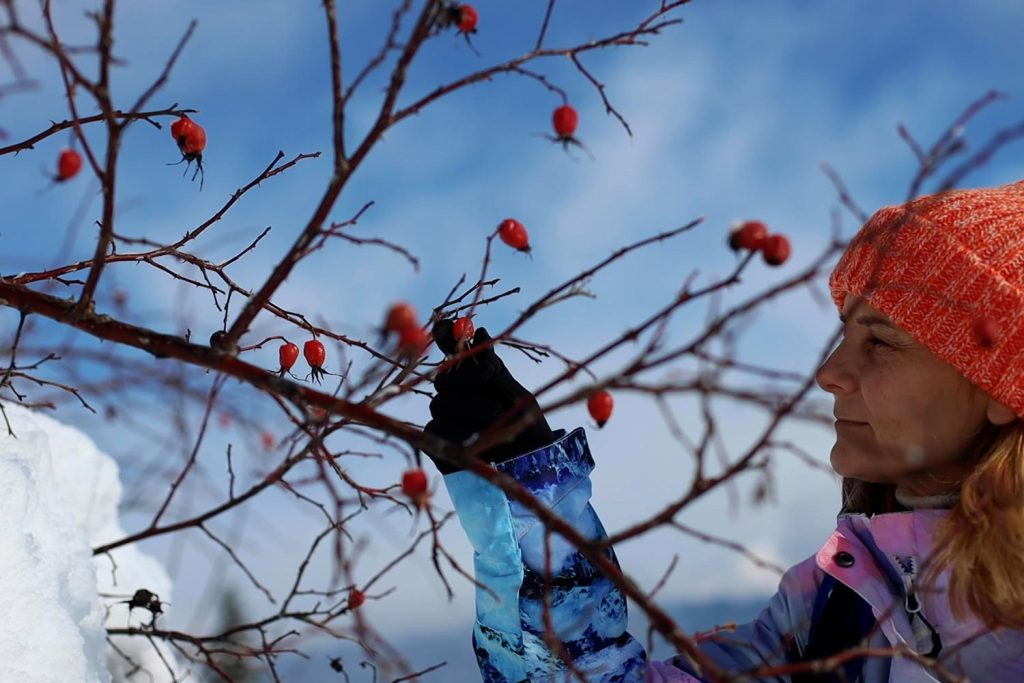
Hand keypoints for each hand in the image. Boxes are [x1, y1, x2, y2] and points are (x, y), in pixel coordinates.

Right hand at [423, 319, 555, 473]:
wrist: (533, 470)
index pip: (452, 349)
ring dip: (473, 412)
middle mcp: (456, 394)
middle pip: (444, 377)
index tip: (445, 327)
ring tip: (496, 424)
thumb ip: (494, 369)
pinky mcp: (436, 444)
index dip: (447, 336)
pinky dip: (460, 433)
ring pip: (441, 403)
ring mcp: (444, 418)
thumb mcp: (518, 395)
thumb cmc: (529, 429)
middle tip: (495, 398)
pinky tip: (479, 442)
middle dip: (469, 383)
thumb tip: (478, 331)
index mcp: (476, 377)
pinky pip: (436, 429)